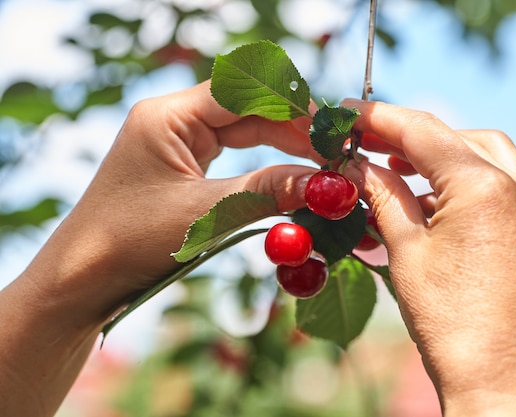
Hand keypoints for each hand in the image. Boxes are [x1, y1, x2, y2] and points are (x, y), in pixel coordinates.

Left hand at [26, 80, 322, 319]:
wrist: (84, 279)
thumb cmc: (130, 242)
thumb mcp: (205, 214)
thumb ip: (267, 191)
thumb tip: (325, 184)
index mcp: (168, 115)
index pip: (242, 93)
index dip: (290, 108)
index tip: (327, 133)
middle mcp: (173, 119)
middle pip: (247, 109)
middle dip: (293, 129)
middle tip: (332, 154)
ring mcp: (178, 142)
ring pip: (244, 131)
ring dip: (283, 146)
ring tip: (320, 165)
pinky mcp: (183, 166)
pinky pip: (234, 154)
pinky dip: (265, 164)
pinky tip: (291, 175)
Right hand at [342, 99, 515, 415]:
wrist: (501, 385)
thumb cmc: (451, 325)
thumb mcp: (405, 251)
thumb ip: (383, 195)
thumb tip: (357, 165)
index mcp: (486, 188)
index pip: (424, 131)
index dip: (379, 117)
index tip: (347, 112)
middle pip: (459, 138)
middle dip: (411, 135)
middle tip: (369, 142)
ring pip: (485, 157)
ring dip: (440, 157)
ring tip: (397, 169)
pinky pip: (501, 187)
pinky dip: (464, 183)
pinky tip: (432, 202)